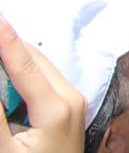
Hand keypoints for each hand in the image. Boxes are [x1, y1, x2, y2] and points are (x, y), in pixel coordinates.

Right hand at [0, 14, 85, 152]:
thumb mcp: (4, 145)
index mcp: (57, 108)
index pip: (23, 64)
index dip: (5, 39)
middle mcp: (72, 99)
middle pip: (35, 60)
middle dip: (9, 42)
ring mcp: (74, 103)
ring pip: (41, 68)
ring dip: (16, 53)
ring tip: (0, 34)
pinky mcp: (69, 109)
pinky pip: (44, 80)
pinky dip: (24, 69)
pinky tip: (8, 62)